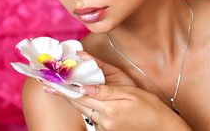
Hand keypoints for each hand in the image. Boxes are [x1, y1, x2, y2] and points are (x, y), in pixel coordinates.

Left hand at [43, 53, 190, 129]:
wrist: (162, 128)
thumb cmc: (149, 106)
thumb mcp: (130, 92)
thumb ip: (106, 89)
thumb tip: (85, 84)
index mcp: (109, 109)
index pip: (80, 96)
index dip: (63, 89)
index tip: (48, 84)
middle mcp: (103, 120)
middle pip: (78, 103)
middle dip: (63, 92)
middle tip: (48, 84)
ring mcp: (104, 128)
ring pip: (83, 109)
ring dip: (72, 97)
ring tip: (61, 86)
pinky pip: (91, 115)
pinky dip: (84, 104)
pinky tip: (80, 96)